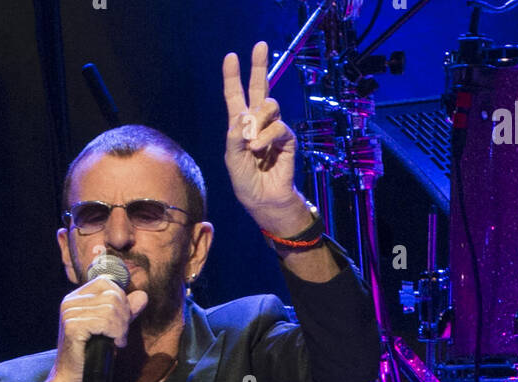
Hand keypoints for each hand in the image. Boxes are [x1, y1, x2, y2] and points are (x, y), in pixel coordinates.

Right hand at [45, 250, 148, 381]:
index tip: (122, 321)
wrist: (74, 377)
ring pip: (111, 309)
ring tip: (117, 341)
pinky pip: (105, 322)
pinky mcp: (73, 326)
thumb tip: (143, 295)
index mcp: (77, 297)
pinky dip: (115, 333)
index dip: (122, 299)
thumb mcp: (111, 328)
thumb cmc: (92, 353)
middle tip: (121, 335)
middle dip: (124, 316)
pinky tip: (114, 344)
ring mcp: (69, 313)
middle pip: (112, 295)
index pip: (107, 283)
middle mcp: (70, 301)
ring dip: (121, 328)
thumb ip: (126, 311)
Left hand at [223, 40, 302, 228]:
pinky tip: (258, 149)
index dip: (232, 77)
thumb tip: (246, 118)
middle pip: (259, 87)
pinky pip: (277, 127)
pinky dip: (266, 137)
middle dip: (259, 65)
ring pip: (269, 105)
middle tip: (260, 44)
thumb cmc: (246, 181)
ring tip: (252, 142)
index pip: (235, 96)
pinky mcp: (286, 139)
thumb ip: (235, 136)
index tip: (231, 57)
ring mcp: (273, 129)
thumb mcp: (232, 158)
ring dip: (258, 120)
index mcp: (240, 125)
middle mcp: (257, 122)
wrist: (264, 200)